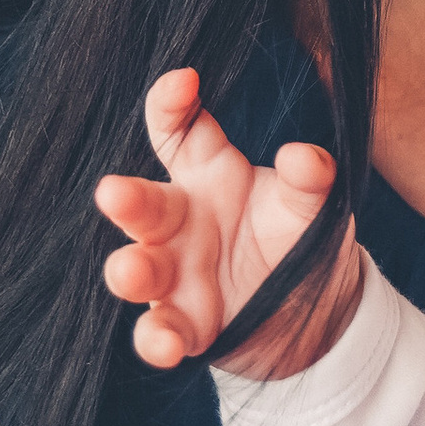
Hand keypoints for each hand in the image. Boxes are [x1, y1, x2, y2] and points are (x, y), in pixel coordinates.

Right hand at [94, 67, 352, 374]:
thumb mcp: (310, 206)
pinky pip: (158, 331)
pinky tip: (165, 343)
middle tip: (114, 193)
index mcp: (205, 174)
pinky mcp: (181, 324)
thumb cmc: (294, 238)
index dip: (170, 104)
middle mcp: (177, 220)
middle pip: (143, 202)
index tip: (184, 82)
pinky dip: (156, 340)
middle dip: (126, 199)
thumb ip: (310, 180)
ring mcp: (173, 274)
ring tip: (130, 271)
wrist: (308, 310)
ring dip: (130, 271)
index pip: (175, 130)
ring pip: (138, 268)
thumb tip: (304, 157)